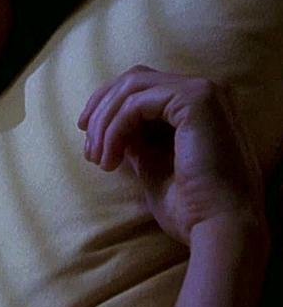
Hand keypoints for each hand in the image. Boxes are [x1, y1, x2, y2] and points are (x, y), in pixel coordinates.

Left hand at [78, 66, 265, 244]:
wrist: (220, 227)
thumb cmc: (190, 205)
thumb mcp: (153, 164)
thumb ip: (136, 141)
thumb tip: (108, 129)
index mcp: (200, 105)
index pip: (142, 86)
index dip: (107, 106)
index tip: (88, 137)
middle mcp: (207, 90)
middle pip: (133, 79)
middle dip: (101, 109)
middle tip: (88, 147)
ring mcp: (205, 91)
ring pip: (131, 88)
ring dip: (104, 124)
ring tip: (97, 159)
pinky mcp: (197, 99)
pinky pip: (135, 104)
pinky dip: (114, 130)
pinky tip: (110, 159)